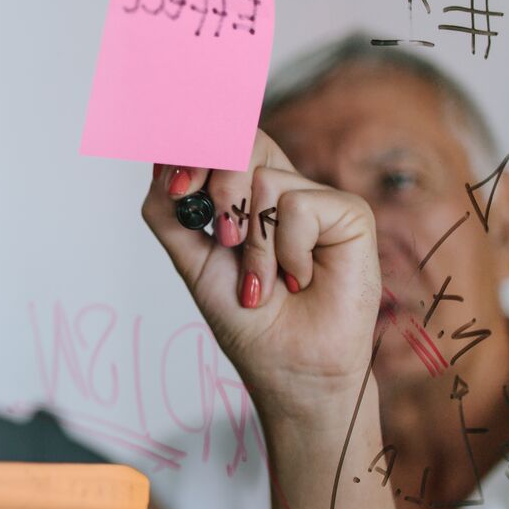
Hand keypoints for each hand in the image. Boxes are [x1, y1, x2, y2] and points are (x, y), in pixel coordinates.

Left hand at [142, 131, 380, 419]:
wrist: (290, 369)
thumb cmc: (249, 322)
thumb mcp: (192, 261)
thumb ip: (169, 212)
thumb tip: (158, 162)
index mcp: (246, 193)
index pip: (220, 141)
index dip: (195, 143)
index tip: (175, 181)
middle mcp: (282, 187)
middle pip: (241, 140)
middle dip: (217, 188)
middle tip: (224, 241)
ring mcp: (317, 198)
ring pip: (263, 179)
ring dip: (253, 245)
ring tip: (264, 283)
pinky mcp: (350, 213)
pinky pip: (297, 205)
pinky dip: (287, 251)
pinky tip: (299, 279)